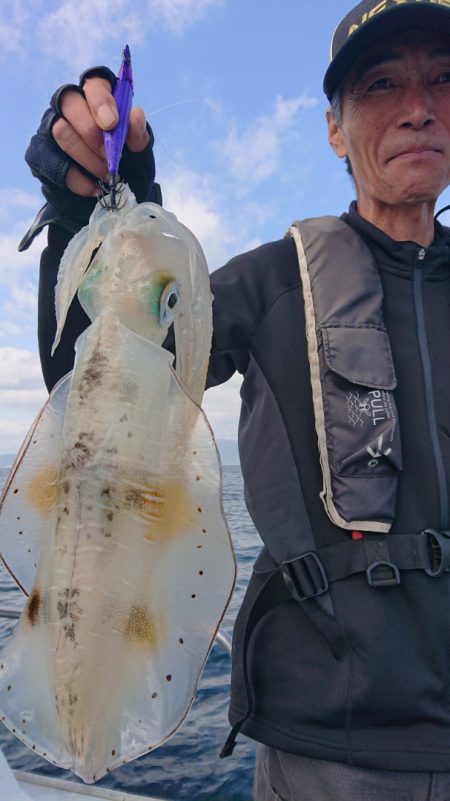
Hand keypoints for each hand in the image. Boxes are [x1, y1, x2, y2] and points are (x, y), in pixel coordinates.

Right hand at [52, 77, 149, 196]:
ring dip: (87, 157)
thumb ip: (137, 134)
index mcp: (99, 97)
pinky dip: (78, 179)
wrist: (110, 193)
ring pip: (61, 131)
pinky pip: (55, 162)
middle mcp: (71, 105)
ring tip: (106, 174)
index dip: (101, 100)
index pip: (95, 83)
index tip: (112, 124)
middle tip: (110, 156)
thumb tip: (136, 114)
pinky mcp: (42, 152)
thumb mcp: (137, 151)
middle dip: (92, 133)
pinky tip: (94, 187)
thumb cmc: (125, 163)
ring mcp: (53, 126)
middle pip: (70, 103)